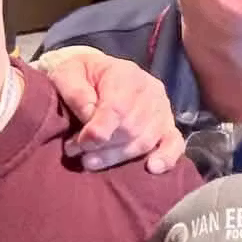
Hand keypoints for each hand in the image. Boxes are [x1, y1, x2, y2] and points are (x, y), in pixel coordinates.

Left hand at [36, 47, 184, 173]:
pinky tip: (152, 168)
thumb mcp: (67, 73)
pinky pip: (174, 144)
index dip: (98, 130)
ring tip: (89, 162)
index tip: (77, 144)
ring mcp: (162, 109)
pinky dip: (166, 158)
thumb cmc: (80, 74)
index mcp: (125, 74)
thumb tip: (89, 116)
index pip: (118, 107)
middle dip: (102, 146)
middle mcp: (150, 91)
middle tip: (76, 152)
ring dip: (117, 157)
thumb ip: (76, 92)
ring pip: (145, 141)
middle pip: (131, 128)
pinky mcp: (168, 126)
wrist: (94, 73)